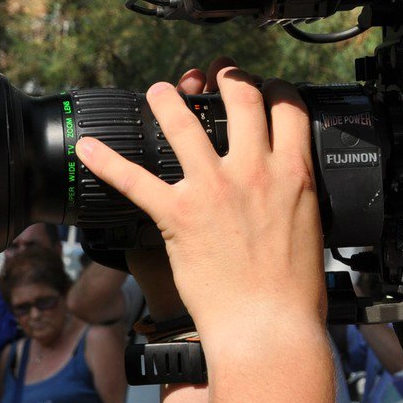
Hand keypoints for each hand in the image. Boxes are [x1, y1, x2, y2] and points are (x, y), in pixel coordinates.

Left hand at [75, 59, 325, 340]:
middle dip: (228, 77)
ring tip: (159, 91)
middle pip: (242, 98)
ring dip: (168, 100)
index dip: (277, 88)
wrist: (268, 328)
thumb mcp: (313, 229)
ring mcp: (214, 189)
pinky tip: (90, 148)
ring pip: (185, 123)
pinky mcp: (178, 215)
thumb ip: (298, 198)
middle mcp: (255, 172)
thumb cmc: (294, 293)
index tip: (267, 86)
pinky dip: (107, 161)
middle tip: (218, 73)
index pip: (289, 108)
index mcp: (294, 174)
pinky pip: (135, 180)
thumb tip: (293, 192)